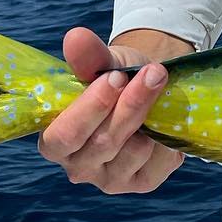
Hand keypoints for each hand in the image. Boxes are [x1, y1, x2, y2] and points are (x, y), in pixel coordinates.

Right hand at [36, 28, 184, 193]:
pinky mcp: (142, 183)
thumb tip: (75, 37)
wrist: (148, 87)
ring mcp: (111, 180)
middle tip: (152, 72)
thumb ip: (88, 57)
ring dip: (152, 115)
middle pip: (104, 143)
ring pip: (134, 152)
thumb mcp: (103, 63)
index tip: (117, 76)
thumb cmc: (117, 76)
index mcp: (54, 141)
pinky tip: (165, 117)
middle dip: (131, 105)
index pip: (64, 136)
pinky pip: (160, 162)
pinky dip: (167, 136)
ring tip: (160, 85)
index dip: (92, 108)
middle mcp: (78, 167)